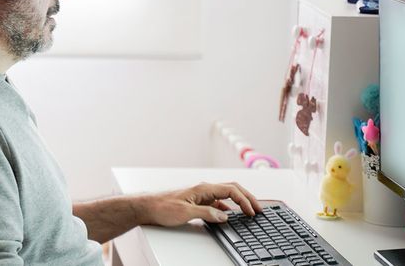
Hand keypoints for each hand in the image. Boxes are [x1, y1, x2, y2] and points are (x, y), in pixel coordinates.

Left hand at [143, 182, 262, 225]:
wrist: (146, 206)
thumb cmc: (161, 207)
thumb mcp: (185, 213)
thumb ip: (207, 214)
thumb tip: (225, 216)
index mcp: (203, 188)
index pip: (231, 190)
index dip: (245, 200)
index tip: (252, 212)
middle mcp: (203, 189)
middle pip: (232, 189)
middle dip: (247, 198)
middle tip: (259, 209)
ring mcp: (200, 195)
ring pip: (225, 196)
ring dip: (239, 202)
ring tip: (249, 211)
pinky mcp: (196, 202)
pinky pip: (217, 203)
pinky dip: (227, 208)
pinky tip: (230, 215)